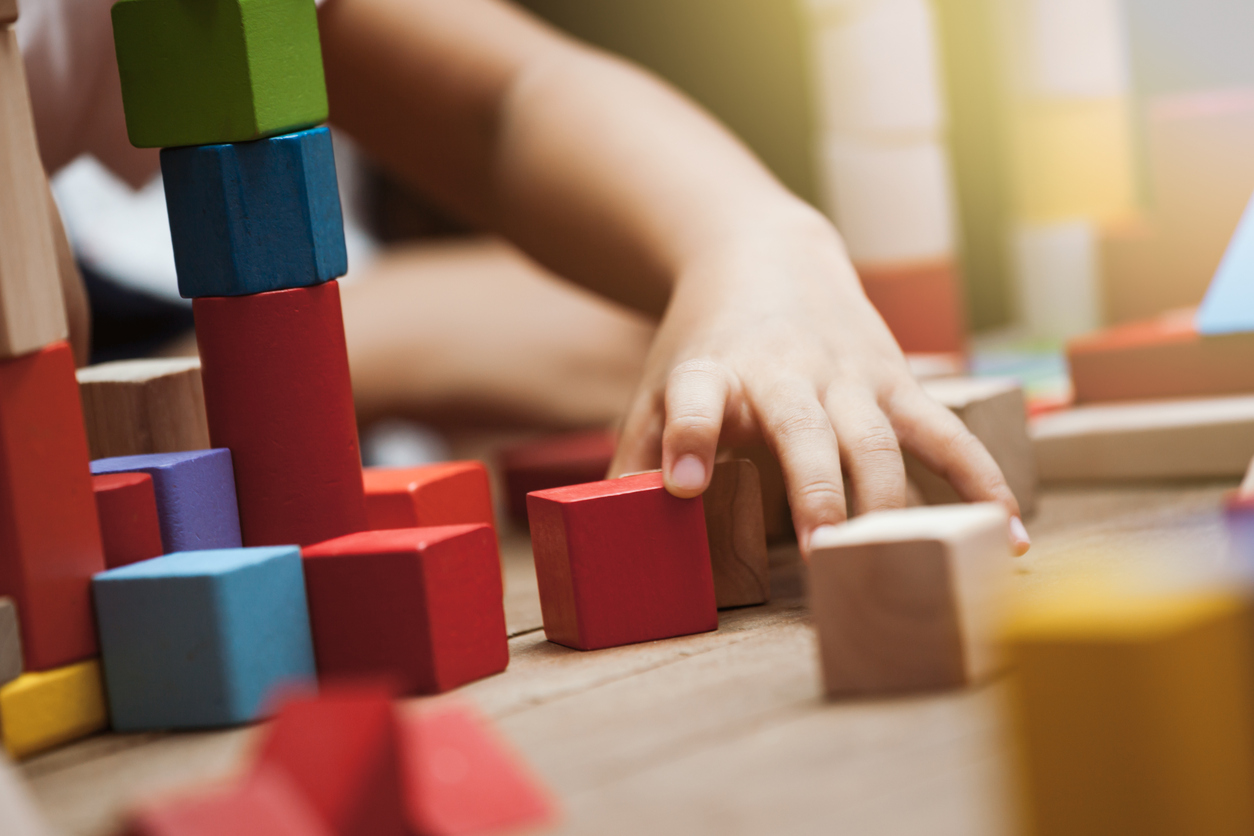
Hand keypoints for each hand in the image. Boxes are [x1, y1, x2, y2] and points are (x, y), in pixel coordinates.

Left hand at [608, 205, 1030, 556]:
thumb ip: (637, 458)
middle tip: (823, 549)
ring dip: (894, 496)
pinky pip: (944, 433)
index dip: (690, 438)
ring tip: (906, 555)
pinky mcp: (895, 379)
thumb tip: (611, 539)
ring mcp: (846, 373)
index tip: (681, 485)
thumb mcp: (656, 387)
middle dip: (817, 487)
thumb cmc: (703, 342)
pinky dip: (980, 480)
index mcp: (713, 371)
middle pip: (803, 428)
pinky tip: (1006, 532)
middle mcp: (782, 370)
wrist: (764, 252)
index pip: (696, 399)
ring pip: (880, 436)